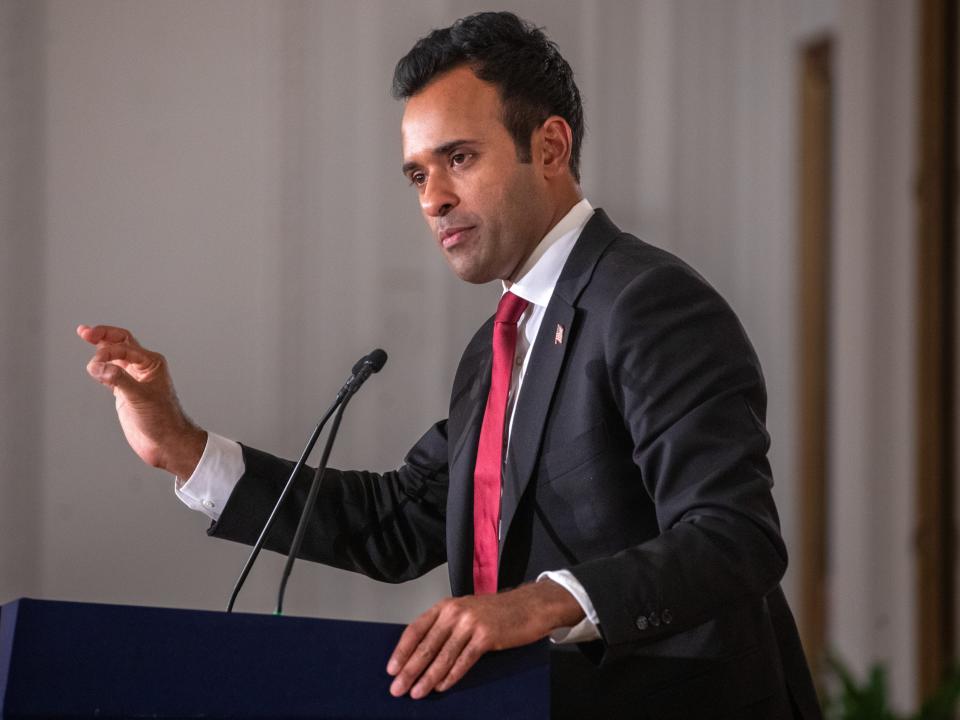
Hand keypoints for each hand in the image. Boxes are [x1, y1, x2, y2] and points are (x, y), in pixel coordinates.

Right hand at [77, 324, 205, 477]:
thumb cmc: (162, 420)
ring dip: (101, 349)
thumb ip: (119, 379)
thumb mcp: (140, 397)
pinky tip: (94, 366)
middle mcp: (144, 368)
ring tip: (86, 336)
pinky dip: (101, 367)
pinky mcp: (126, 392)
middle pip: (121, 343)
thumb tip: (98, 366)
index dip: (107, 351)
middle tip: (84, 331)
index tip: (94, 366)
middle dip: (103, 335)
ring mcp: (134, 380)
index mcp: (152, 363)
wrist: (167, 442)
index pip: (125, 346)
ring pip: (115, 357)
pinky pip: (111, 373)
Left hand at [386, 579, 583, 698]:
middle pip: (426, 646)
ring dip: (427, 678)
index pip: (415, 629)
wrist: (528, 606)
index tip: (391, 669)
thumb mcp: (465, 612)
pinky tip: (442, 687)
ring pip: (443, 656)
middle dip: (410, 670)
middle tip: (398, 688)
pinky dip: (451, 676)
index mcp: (445, 606)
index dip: (402, 651)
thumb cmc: (496, 612)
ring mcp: (471, 623)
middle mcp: (455, 612)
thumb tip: (421, 655)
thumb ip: (445, 627)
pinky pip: (464, 660)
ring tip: (417, 693)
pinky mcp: (486, 636)